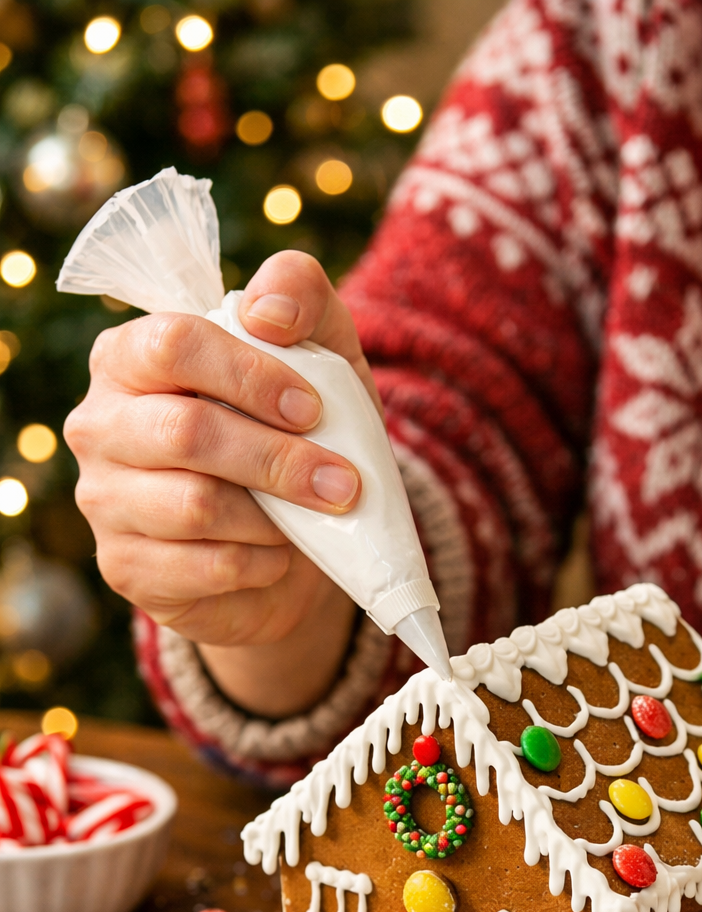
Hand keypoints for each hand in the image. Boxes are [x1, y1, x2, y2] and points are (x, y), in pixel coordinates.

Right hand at [65, 251, 378, 715]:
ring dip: (274, 518)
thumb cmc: (294, 434)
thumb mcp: (319, 353)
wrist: (288, 545)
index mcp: (130, 356)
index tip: (312, 408)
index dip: (249, 376)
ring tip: (312, 518)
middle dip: (278, 460)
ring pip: (195, 507)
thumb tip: (269, 309)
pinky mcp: (126, 567)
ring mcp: (103, 500)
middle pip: (187, 433)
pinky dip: (260, 563)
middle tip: (342, 483)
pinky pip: (204, 567)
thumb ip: (298, 295)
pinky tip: (278, 555)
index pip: (173, 344)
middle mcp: (99, 424)